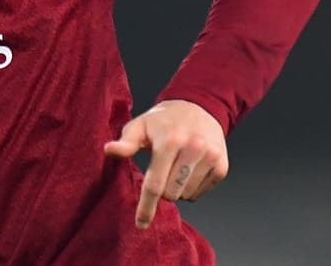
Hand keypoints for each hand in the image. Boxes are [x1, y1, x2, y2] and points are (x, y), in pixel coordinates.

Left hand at [103, 99, 228, 228]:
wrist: (199, 106)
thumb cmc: (163, 120)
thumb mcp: (140, 125)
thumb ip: (126, 142)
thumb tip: (108, 150)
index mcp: (169, 140)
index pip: (155, 184)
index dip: (146, 207)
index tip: (141, 224)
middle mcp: (193, 148)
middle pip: (171, 193)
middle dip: (162, 191)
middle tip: (161, 172)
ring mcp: (210, 157)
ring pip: (186, 195)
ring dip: (177, 190)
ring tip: (175, 168)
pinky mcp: (222, 165)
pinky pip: (200, 193)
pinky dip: (191, 188)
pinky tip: (189, 169)